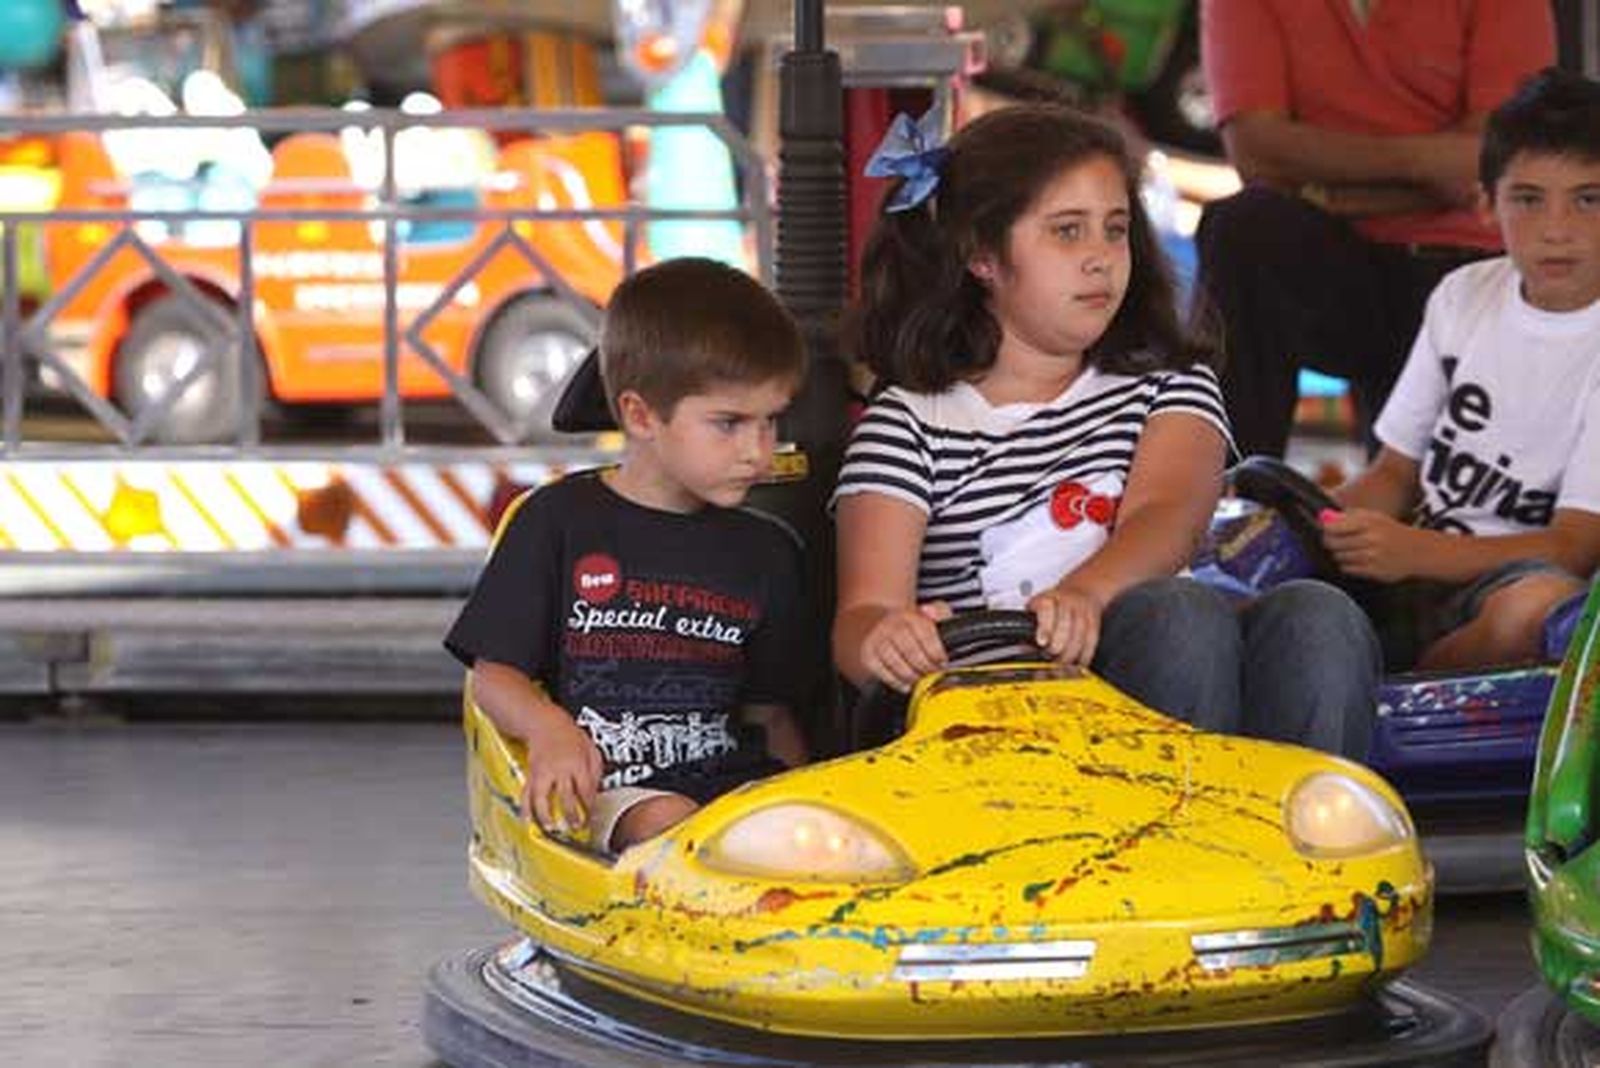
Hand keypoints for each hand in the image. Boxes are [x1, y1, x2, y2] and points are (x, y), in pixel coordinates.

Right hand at [520, 712, 603, 834]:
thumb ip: (596, 771)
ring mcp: (543, 773)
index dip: (588, 807)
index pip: (585, 790)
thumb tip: (596, 792)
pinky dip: (525, 809)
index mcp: (577, 763)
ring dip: (545, 816)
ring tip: (550, 828)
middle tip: (575, 828)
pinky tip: (527, 820)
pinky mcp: (531, 774)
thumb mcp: (591, 749)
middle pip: (565, 796)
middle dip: (571, 815)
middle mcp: (559, 769)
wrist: (545, 723)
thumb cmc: (569, 736)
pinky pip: (526, 794)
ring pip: (542, 798)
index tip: (590, 818)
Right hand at [860, 602, 951, 691]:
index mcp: (908, 616)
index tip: (942, 661)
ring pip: (895, 662)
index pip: (925, 634)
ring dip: (912, 675)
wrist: (875, 626)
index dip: (937, 652)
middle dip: (925, 666)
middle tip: (932, 672)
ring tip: (920, 678)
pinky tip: (906, 684)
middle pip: (911, 650)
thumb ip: (939, 611)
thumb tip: (929, 611)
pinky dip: (896, 681)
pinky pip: (881, 672)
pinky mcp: (868, 655)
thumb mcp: (927, 614)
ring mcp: (877, 641)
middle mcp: (891, 626)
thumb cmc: (906, 626)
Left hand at [1027, 585, 1102, 665]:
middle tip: (1052, 657)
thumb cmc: (1054, 602)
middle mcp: (1067, 601)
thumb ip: (1028, 624)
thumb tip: (1023, 647)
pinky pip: (1092, 638)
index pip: (1047, 609)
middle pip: (1065, 623)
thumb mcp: (1037, 607)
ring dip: (1071, 652)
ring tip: (1063, 664)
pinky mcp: (1094, 620)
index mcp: (1049, 597)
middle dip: (1058, 644)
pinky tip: (1079, 662)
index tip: (1042, 642)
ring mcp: (1083, 610)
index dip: (1045, 627)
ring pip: (1080, 632)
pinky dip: (1086, 653)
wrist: (1081, 590)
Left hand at [1320, 507, 1426, 581]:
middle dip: (1330, 542)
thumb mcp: (1372, 516)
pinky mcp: (1373, 571)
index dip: (1325, 529)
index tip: (1327, 529)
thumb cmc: (1390, 531)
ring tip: (1350, 549)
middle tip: (1335, 540)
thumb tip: (1323, 516)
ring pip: (1338, 557)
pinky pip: (1347, 569)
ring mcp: (1372, 557)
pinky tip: (1356, 559)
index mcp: (1368, 522)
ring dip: (1339, 554)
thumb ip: (1347, 516)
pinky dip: (1347, 565)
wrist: (1417, 551)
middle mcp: (1370, 539)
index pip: (1332, 527)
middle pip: (1332, 543)